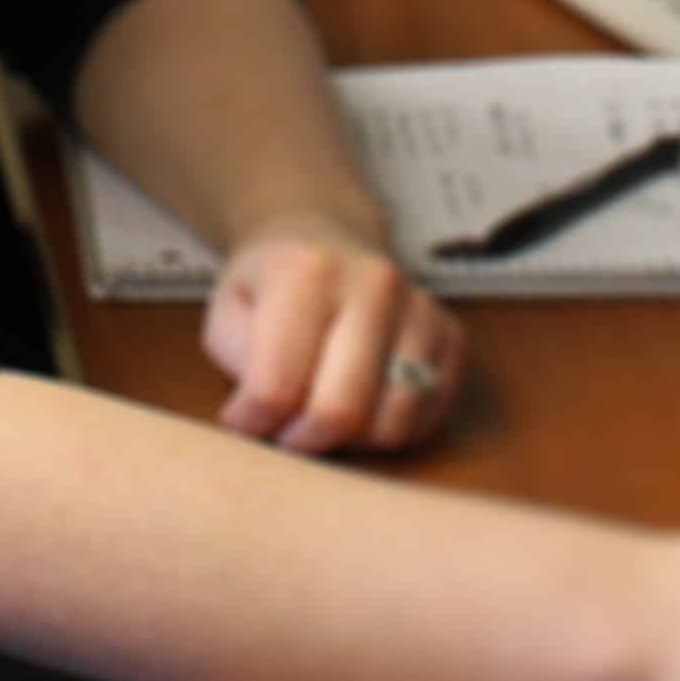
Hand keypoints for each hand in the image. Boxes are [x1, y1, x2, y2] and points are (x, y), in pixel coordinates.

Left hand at [201, 207, 464, 454]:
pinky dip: (389, 432)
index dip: (252, 421)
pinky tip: (360, 410)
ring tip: (321, 419)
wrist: (325, 239)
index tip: (241, 420)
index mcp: (309, 272)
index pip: (276, 386)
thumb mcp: (228, 312)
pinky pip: (425, 418)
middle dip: (304, 441)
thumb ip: (239, 363)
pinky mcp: (451, 336)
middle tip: (285, 435)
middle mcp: (376, 285)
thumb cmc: (269, 286)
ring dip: (350, 441)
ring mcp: (421, 310)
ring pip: (390, 422)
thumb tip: (263, 420)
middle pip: (340, 409)